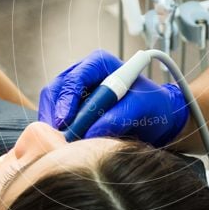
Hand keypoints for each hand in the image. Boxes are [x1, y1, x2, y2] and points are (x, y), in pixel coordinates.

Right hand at [39, 50, 188, 146]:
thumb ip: (119, 116)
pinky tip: (64, 145)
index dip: (66, 99)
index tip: (65, 121)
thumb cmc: (152, 105)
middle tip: (59, 138)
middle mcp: (82, 75)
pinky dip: (57, 133)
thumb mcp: (142, 108)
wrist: (157, 118)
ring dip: (54, 126)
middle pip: (55, 91)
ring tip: (62, 145)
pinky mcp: (71, 110)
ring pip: (51, 107)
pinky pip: (55, 120)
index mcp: (98, 64)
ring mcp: (74, 93)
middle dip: (55, 115)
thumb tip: (92, 131)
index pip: (74, 78)